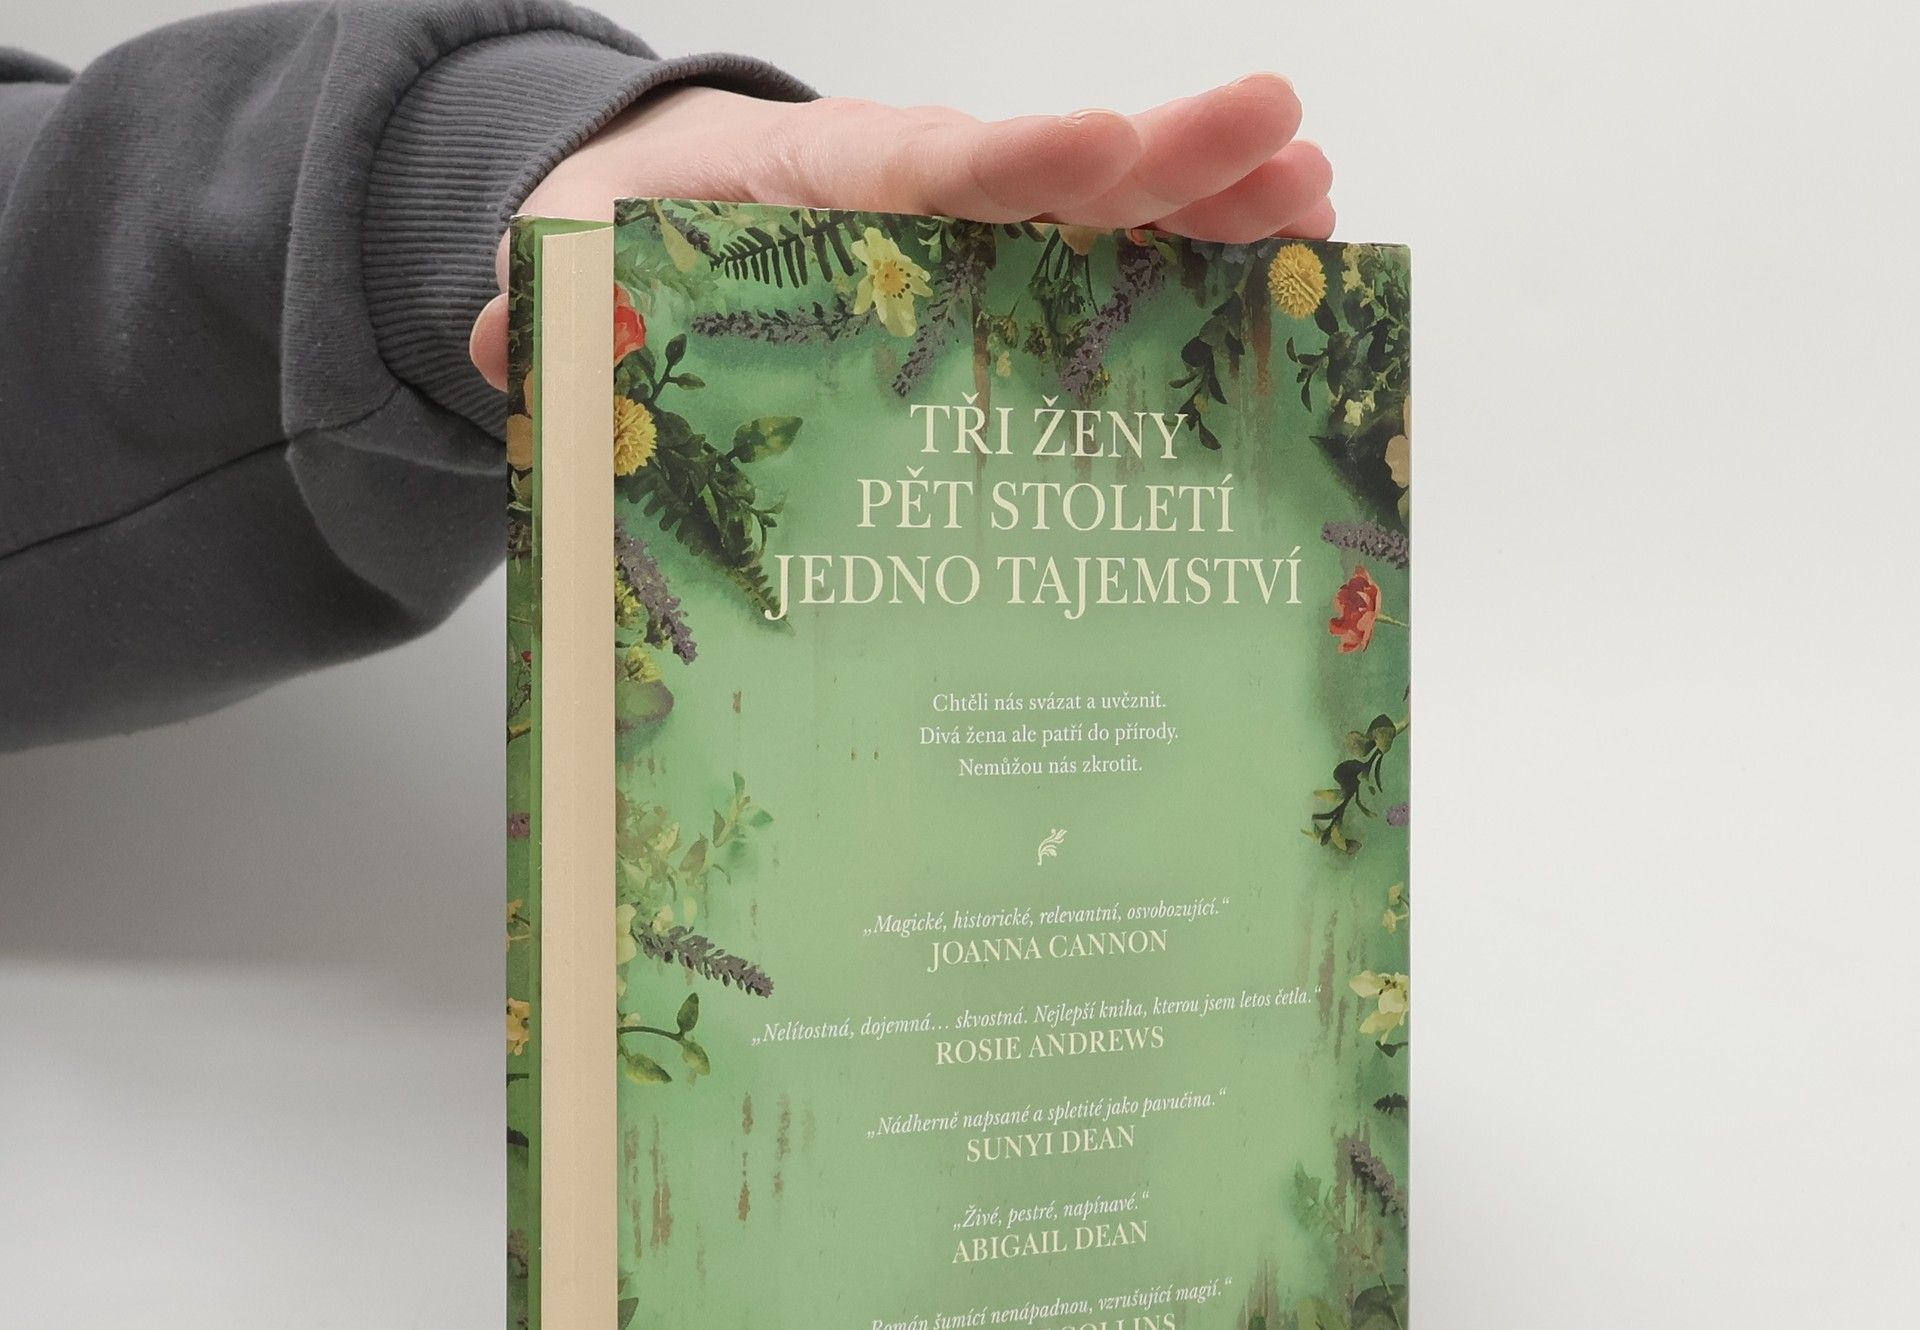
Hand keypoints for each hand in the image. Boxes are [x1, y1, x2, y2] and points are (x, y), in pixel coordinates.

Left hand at [470, 76, 1330, 389]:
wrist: (659, 214)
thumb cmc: (633, 232)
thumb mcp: (578, 256)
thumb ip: (552, 301)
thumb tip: (507, 352)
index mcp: (825, 189)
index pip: (931, 169)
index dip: (1017, 166)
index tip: (1098, 152)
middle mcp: (921, 204)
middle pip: (1057, 180)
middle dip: (1171, 163)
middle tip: (1285, 141)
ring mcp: (973, 241)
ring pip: (1106, 221)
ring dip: (1212, 211)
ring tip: (1318, 202)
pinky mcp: (998, 281)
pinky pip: (1102, 272)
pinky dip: (1184, 271)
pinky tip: (1270, 275)